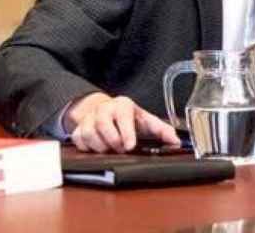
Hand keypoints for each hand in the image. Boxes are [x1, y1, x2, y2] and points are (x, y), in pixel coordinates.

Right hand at [64, 92, 179, 152]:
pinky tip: (98, 148)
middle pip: (102, 125)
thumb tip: (176, 142)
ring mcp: (89, 118)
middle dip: (113, 141)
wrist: (107, 112)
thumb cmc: (130, 118)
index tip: (129, 145)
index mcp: (122, 105)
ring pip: (88, 134)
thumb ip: (162, 131)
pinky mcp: (78, 129)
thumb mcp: (147, 121)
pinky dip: (88, 148)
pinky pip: (79, 141)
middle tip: (122, 149)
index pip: (122, 116)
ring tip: (111, 149)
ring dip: (100, 146)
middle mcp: (104, 109)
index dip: (126, 132)